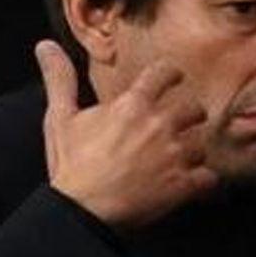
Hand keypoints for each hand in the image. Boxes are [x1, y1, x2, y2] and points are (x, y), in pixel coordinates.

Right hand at [35, 40, 217, 228]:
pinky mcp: (183, 184)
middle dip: (188, 116)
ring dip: (194, 150)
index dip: (171, 76)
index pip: (166, 73)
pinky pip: (210, 176)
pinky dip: (203, 180)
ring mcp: (174, 155)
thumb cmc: (71, 165)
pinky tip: (191, 183)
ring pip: (203, 141)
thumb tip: (45, 45)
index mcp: (133, 105)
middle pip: (194, 107)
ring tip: (179, 158)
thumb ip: (60, 80)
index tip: (171, 81)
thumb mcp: (60, 119)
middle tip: (177, 126)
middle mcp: (160, 124)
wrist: (80, 212)